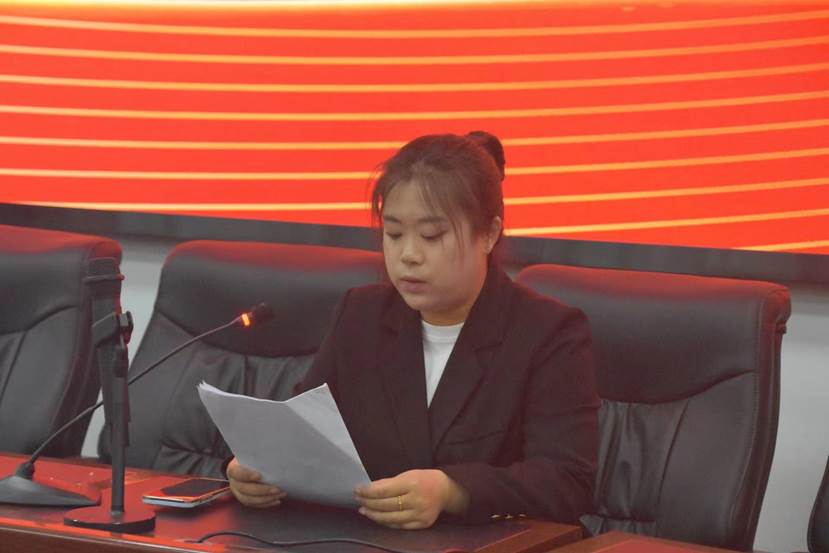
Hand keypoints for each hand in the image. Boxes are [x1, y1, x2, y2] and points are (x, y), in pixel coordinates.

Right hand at [226, 457, 285, 507]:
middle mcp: (233, 483)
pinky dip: (265, 504)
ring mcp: (237, 493)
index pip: (237, 473)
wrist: (244, 465)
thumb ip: (259, 457)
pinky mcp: (244, 499)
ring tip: (279, 495)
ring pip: (249, 500)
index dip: (247, 475)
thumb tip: (274, 455)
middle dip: (262, 491)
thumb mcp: (252, 454)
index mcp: (233, 469)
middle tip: (277, 489)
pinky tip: (276, 501)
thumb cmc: (251, 458)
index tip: (259, 476)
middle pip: (244, 489)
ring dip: (265, 499)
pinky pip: (254, 505)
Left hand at [353, 469, 467, 528]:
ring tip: (364, 510)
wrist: (446, 490)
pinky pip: (399, 526)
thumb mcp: (407, 474)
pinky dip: (386, 522)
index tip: (357, 490)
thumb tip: (369, 489)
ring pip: (390, 519)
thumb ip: (389, 483)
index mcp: (412, 483)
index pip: (384, 490)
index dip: (367, 491)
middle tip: (357, 500)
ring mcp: (420, 514)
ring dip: (374, 515)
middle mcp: (416, 500)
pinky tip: (378, 518)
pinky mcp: (422, 524)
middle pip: (385, 505)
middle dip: (368, 503)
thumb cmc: (423, 479)